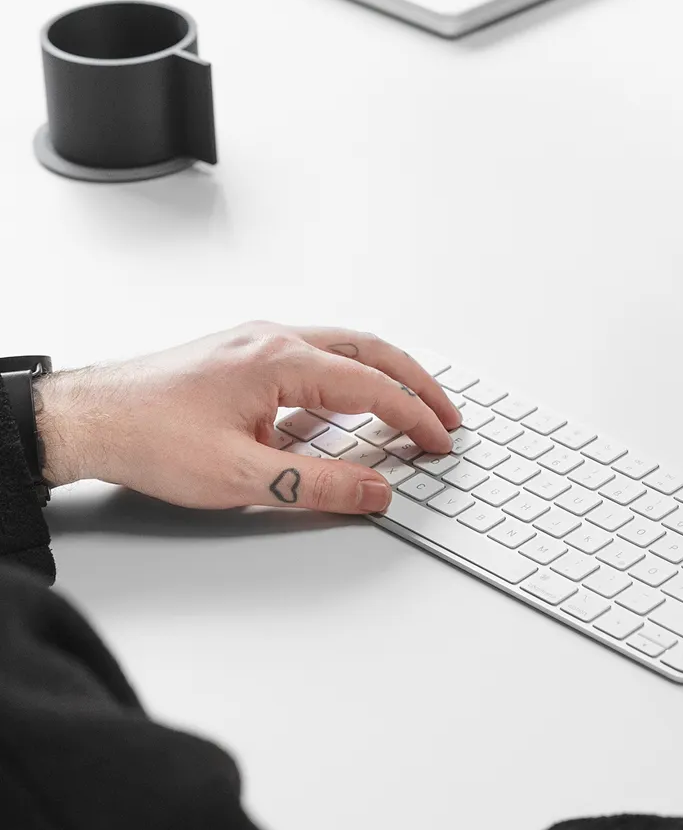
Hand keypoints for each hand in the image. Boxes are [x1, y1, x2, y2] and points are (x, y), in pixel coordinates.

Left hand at [35, 322, 459, 516]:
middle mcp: (273, 339)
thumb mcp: (243, 476)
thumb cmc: (150, 438)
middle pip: (369, 351)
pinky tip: (344, 416)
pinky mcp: (241, 357)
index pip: (372, 385)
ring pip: (342, 350)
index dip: (415, 417)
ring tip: (410, 410)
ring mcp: (256, 343)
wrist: (89, 418)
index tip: (440, 442)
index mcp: (280, 360)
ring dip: (383, 378)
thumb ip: (320, 484)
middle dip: (416, 385)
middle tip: (446, 417)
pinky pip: (311, 361)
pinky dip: (345, 383)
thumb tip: (377, 490)